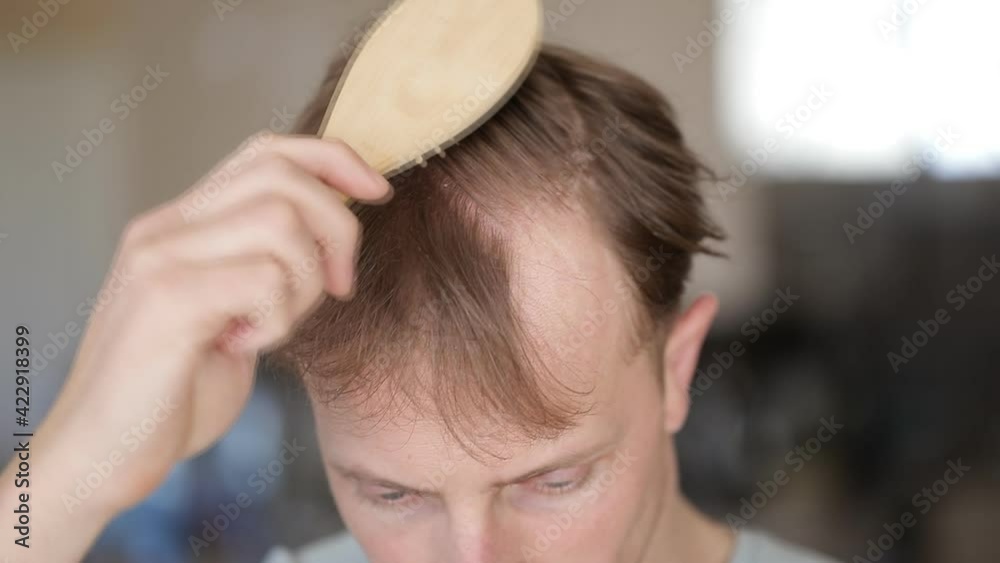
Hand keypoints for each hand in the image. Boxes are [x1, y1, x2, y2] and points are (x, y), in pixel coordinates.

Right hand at [1, 133, 390, 560]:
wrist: (101, 456)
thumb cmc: (174, 393)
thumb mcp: (231, 316)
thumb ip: (263, 268)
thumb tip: (334, 235)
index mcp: (181, 225)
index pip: (267, 151)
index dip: (333, 160)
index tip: (377, 192)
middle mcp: (166, 228)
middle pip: (283, 177)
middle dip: (337, 228)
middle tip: (337, 288)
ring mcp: (161, 259)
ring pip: (281, 222)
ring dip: (304, 283)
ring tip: (272, 327)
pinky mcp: (167, 300)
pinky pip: (264, 278)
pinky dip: (277, 320)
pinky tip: (244, 347)